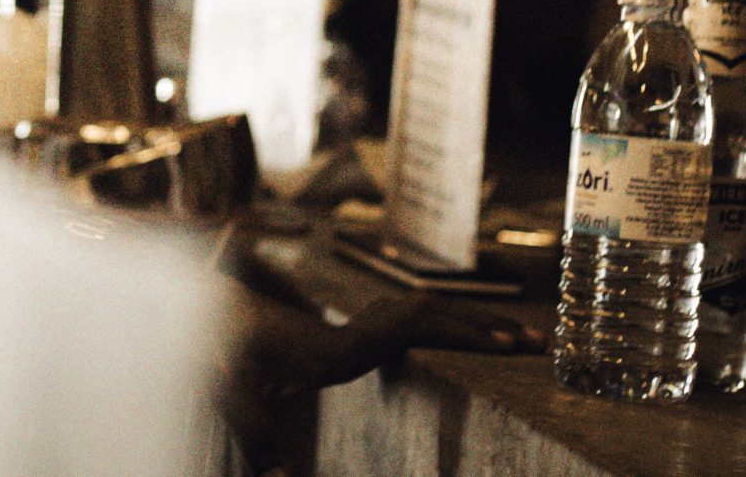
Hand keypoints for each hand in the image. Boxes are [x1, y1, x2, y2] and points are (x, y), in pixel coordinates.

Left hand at [214, 285, 531, 475]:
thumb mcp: (233, 393)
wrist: (206, 324)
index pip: (416, 326)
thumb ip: (256, 433)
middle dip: (486, 327)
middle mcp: (355, 326)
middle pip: (435, 314)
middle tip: (539, 342)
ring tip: (528, 340)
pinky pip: (416, 323)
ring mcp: (359, 325)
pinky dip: (452, 330)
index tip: (508, 343)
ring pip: (430, 312)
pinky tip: (479, 343)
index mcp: (342, 343)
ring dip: (475, 324)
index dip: (464, 333)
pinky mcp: (359, 333)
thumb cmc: (220, 359)